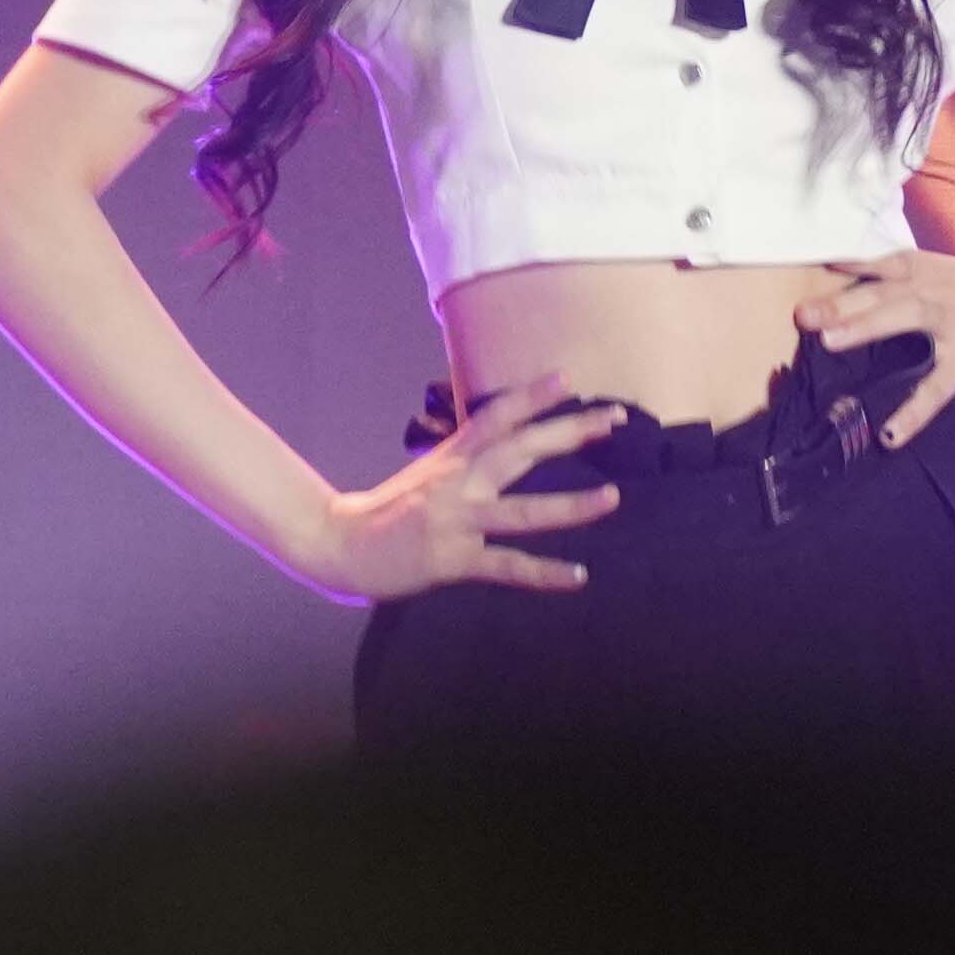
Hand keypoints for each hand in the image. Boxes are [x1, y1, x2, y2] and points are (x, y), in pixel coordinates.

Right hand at [302, 371, 622, 603]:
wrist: (341, 543)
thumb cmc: (393, 509)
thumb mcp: (430, 471)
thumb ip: (467, 455)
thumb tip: (506, 438)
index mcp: (453, 457)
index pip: (496, 415)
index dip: (532, 395)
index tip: (569, 378)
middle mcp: (458, 482)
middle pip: (520, 449)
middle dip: (568, 432)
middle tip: (613, 419)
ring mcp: (456, 520)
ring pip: (523, 511)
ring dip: (572, 506)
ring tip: (613, 498)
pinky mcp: (453, 560)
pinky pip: (507, 566)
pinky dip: (545, 573)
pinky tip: (579, 576)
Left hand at [796, 250, 954, 446]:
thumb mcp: (948, 276)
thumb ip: (908, 284)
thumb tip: (861, 300)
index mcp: (925, 269)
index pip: (876, 263)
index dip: (842, 264)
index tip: (806, 268)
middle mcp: (933, 290)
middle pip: (879, 293)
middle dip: (838, 302)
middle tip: (801, 315)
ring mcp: (953, 323)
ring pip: (902, 321)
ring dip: (865, 329)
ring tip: (829, 343)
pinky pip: (937, 387)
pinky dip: (914, 411)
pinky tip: (891, 434)